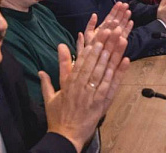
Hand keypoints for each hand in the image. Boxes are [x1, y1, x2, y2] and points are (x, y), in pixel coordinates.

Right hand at [41, 29, 129, 151]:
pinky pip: (112, 85)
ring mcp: (93, 94)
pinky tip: (126, 60)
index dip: (92, 45)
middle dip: (105, 44)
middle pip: (96, 61)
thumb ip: (47, 81)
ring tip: (122, 39)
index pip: (83, 60)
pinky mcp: (102, 103)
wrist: (65, 137)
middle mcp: (82, 86)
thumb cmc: (57, 117)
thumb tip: (40, 70)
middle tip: (113, 29)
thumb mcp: (50, 97)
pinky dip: (119, 72)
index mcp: (70, 83)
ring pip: (105, 70)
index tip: (98, 32)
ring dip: (114, 53)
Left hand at [82, 3, 132, 46]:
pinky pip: (124, 35)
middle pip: (117, 21)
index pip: (110, 17)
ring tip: (129, 11)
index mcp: (103, 29)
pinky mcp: (119, 44)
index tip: (119, 3)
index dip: (115, 10)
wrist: (92, 62)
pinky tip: (131, 22)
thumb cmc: (89, 50)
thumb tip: (94, 14)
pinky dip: (128, 29)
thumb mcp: (88, 35)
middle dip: (121, 12)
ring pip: (121, 26)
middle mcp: (110, 32)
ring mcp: (115, 38)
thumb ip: (90, 25)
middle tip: (126, 4)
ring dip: (125, 19)